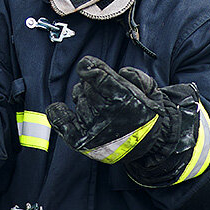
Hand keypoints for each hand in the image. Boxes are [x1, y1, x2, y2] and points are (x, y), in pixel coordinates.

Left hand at [46, 56, 165, 163]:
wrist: (147, 145)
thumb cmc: (145, 114)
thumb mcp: (150, 90)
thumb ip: (137, 76)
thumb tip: (121, 72)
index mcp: (124, 99)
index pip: (97, 75)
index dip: (89, 66)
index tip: (87, 64)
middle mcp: (107, 114)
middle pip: (86, 86)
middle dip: (92, 84)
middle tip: (102, 91)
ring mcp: (92, 128)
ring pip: (78, 99)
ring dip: (83, 97)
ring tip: (97, 105)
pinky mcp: (81, 140)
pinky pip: (60, 119)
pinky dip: (59, 111)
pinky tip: (64, 108)